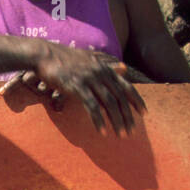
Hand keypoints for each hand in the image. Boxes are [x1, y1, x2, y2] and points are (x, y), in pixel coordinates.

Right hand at [1, 46, 145, 135]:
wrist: (45, 55)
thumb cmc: (67, 59)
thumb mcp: (90, 60)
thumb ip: (107, 66)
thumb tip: (123, 67)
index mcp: (105, 68)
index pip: (127, 86)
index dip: (137, 101)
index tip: (143, 114)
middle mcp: (101, 73)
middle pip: (120, 98)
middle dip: (128, 116)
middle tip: (131, 131)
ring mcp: (90, 79)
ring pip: (109, 104)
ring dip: (116, 121)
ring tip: (120, 135)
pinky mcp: (78, 87)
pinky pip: (93, 107)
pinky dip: (99, 121)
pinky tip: (103, 132)